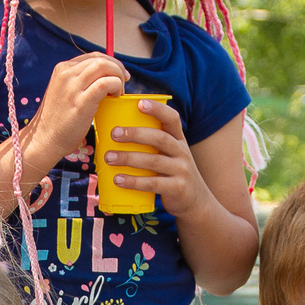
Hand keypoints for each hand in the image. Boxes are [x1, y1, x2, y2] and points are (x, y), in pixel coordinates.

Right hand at [27, 52, 127, 166]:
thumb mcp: (64, 93)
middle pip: (101, 59)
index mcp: (62, 69)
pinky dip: (116, 86)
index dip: (110, 63)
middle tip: (123, 84)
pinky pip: (105, 83)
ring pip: (104, 66)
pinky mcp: (81, 101)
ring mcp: (73, 87)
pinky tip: (116, 97)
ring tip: (119, 92)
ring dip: (118, 76)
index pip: (93, 57)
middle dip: (117, 68)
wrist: (45, 139)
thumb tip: (104, 78)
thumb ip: (79, 82)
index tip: (119, 75)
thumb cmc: (58, 121)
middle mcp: (66, 74)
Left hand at [102, 96, 207, 215]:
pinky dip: (134, 181)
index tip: (140, 103)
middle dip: (135, 134)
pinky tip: (118, 180)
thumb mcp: (169, 155)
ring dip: (129, 158)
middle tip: (113, 134)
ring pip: (153, 161)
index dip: (157, 109)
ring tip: (108, 158)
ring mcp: (181, 170)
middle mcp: (182, 152)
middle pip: (159, 138)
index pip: (172, 118)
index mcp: (179, 140)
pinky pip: (153, 183)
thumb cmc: (172, 173)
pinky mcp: (177, 188)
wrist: (196, 201)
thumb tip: (115, 132)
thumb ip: (152, 144)